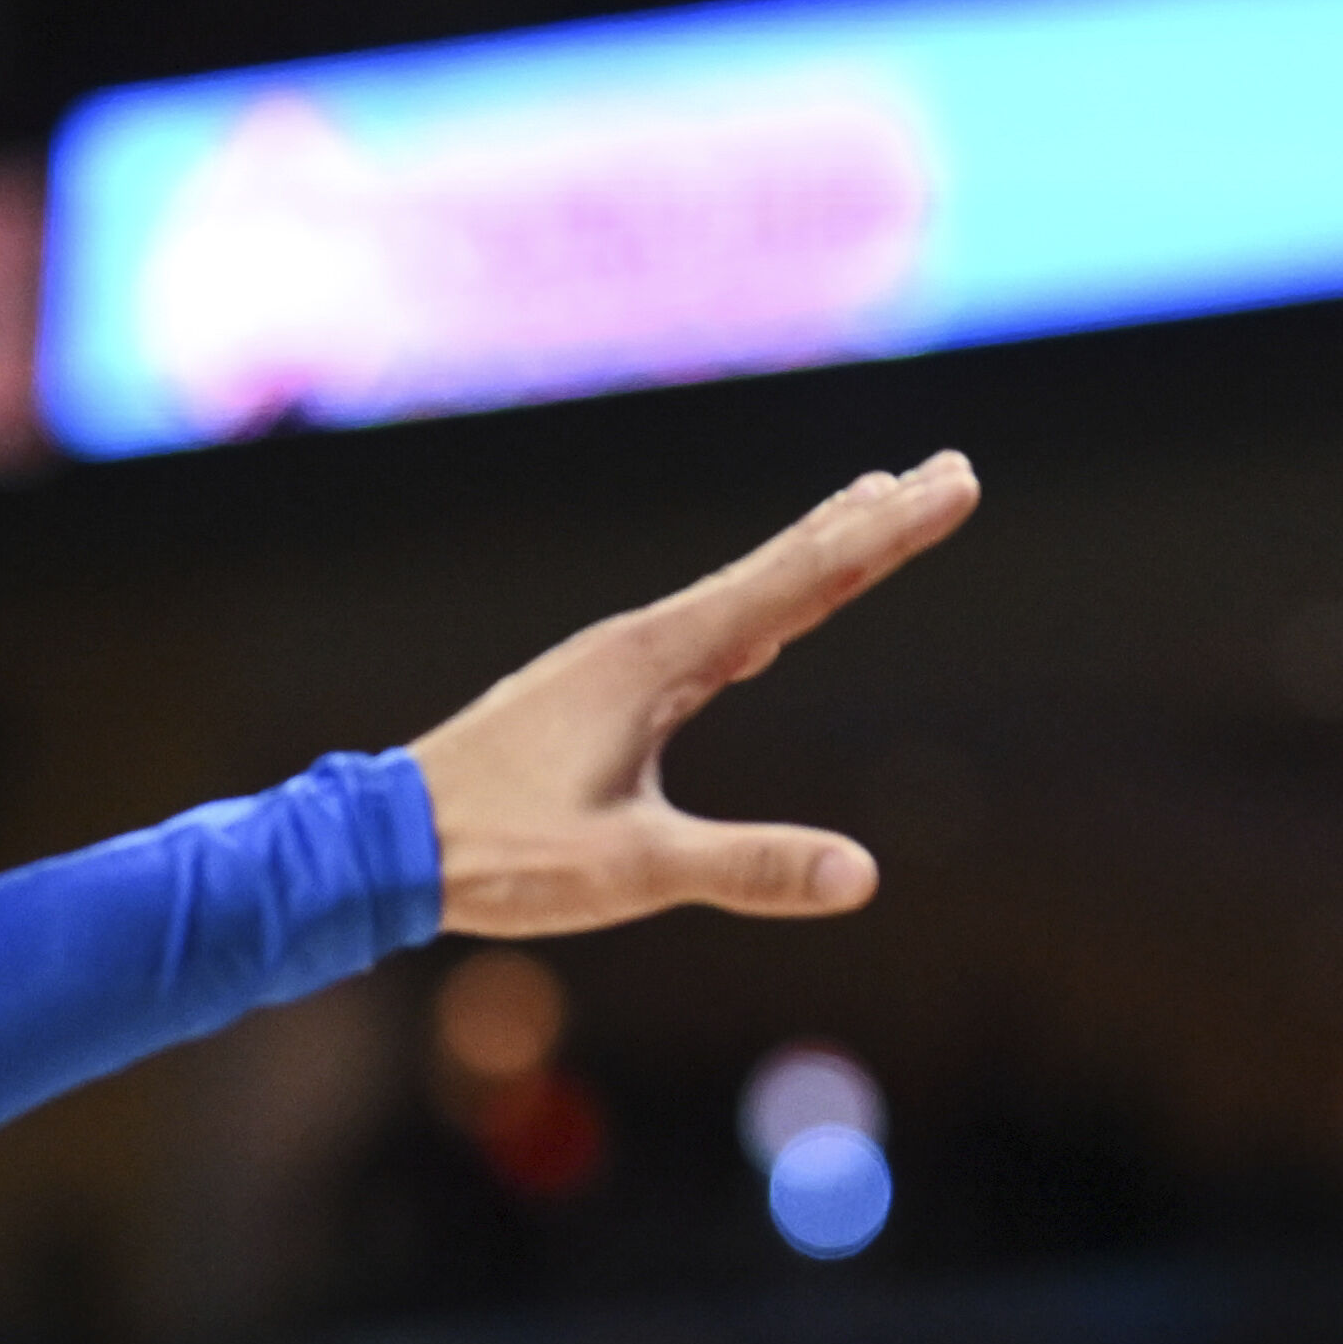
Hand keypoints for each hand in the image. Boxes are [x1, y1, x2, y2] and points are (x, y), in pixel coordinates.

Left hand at [411, 456, 979, 936]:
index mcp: (660, 660)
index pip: (802, 583)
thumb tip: (860, 874)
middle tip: (948, 469)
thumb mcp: (632, 872)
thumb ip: (746, 868)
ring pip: (745, 587)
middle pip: (782, 563)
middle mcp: (644, 639)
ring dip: (818, 548)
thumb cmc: (501, 854)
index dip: (887, 535)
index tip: (956, 484)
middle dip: (871, 519)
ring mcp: (619, 658)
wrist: (386, 840)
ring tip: (874, 502)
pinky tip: (770, 614)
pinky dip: (763, 595)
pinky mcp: (601, 687)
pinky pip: (710, 623)